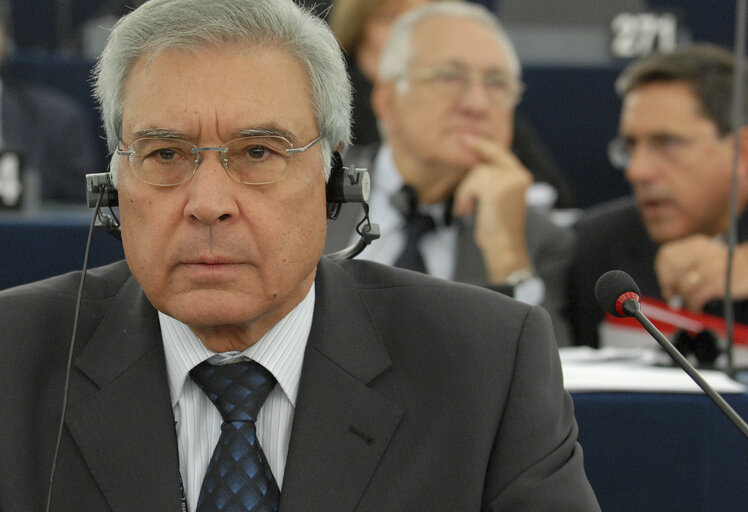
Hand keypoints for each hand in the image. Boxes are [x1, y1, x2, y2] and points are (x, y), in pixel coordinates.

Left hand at [452, 135, 532, 282]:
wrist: (505, 249)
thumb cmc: (499, 229)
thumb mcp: (497, 199)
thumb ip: (492, 180)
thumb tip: (474, 165)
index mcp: (521, 177)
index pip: (499, 153)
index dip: (482, 146)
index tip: (466, 139)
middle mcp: (518, 175)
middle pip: (482, 165)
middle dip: (468, 184)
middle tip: (464, 205)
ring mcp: (508, 181)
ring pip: (474, 175)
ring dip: (465, 194)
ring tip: (469, 212)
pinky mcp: (496, 190)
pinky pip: (470, 185)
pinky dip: (464, 199)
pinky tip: (467, 213)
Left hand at [655, 235, 747, 310]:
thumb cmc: (727, 266)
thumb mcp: (705, 258)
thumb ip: (685, 269)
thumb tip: (668, 291)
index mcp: (695, 244)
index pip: (665, 255)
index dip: (662, 272)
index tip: (667, 282)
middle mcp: (699, 253)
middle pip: (671, 272)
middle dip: (669, 286)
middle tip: (674, 295)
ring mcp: (708, 268)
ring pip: (683, 287)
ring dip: (683, 298)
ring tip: (690, 302)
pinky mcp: (716, 283)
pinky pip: (695, 298)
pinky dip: (693, 305)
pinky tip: (697, 307)